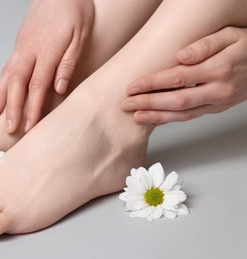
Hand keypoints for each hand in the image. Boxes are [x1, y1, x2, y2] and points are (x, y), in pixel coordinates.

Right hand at [0, 0, 94, 132]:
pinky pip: (7, 67)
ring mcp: (21, 47)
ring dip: (2, 97)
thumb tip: (60, 88)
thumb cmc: (74, 11)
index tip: (30, 125)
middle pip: (17, 84)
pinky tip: (0, 94)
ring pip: (7, 75)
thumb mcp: (80, 35)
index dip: (33, 107)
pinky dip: (1, 83)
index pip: (37, 85)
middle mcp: (29, 50)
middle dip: (13, 108)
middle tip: (10, 129)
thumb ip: (69, 62)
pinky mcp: (19, 44)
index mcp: (47, 50)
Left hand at [121, 27, 246, 124]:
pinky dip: (170, 119)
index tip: (133, 86)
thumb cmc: (246, 47)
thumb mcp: (230, 35)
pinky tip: (155, 118)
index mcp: (219, 69)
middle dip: (148, 103)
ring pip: (183, 114)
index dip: (152, 84)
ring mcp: (218, 102)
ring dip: (156, 117)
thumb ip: (205, 45)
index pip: (177, 78)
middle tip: (126, 104)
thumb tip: (180, 56)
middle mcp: (218, 90)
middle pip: (176, 101)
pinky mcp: (216, 108)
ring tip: (135, 117)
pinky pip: (190, 116)